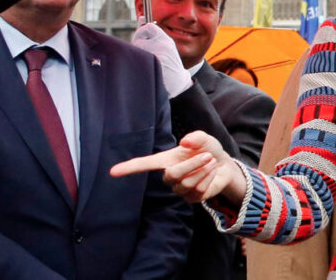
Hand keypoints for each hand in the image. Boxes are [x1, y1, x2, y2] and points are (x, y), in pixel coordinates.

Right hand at [110, 131, 244, 203]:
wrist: (223, 165)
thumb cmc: (208, 150)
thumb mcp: (204, 139)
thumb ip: (196, 137)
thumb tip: (185, 142)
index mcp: (165, 160)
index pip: (143, 165)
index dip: (128, 168)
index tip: (113, 172)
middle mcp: (169, 176)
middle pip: (172, 175)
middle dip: (192, 164)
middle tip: (207, 155)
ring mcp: (179, 189)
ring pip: (187, 183)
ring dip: (203, 170)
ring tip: (211, 162)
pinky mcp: (192, 198)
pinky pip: (198, 191)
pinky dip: (209, 179)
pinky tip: (211, 173)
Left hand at [132, 20, 191, 97]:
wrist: (177, 82)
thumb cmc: (169, 63)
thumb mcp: (165, 46)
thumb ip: (153, 33)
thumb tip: (141, 18)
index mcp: (165, 40)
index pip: (148, 27)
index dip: (141, 32)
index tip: (142, 38)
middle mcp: (162, 45)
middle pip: (138, 39)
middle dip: (137, 46)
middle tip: (143, 54)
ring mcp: (156, 56)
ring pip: (136, 50)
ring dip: (136, 56)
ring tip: (145, 62)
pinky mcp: (151, 66)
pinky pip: (136, 60)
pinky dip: (137, 64)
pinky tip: (144, 68)